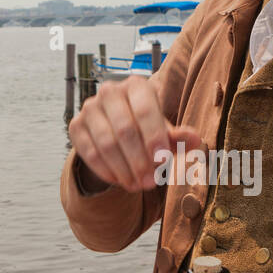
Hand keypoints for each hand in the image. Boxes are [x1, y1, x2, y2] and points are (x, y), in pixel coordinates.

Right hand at [68, 74, 203, 192]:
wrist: (117, 131)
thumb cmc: (148, 129)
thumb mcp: (165, 133)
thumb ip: (179, 137)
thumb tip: (196, 139)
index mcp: (136, 86)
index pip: (144, 110)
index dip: (154, 137)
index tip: (163, 161)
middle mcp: (110, 91)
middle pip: (124, 129)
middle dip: (139, 160)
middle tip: (150, 183)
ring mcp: (89, 107)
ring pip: (106, 143)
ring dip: (123, 169)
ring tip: (137, 186)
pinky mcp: (76, 125)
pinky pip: (89, 152)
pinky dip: (106, 170)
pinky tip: (120, 181)